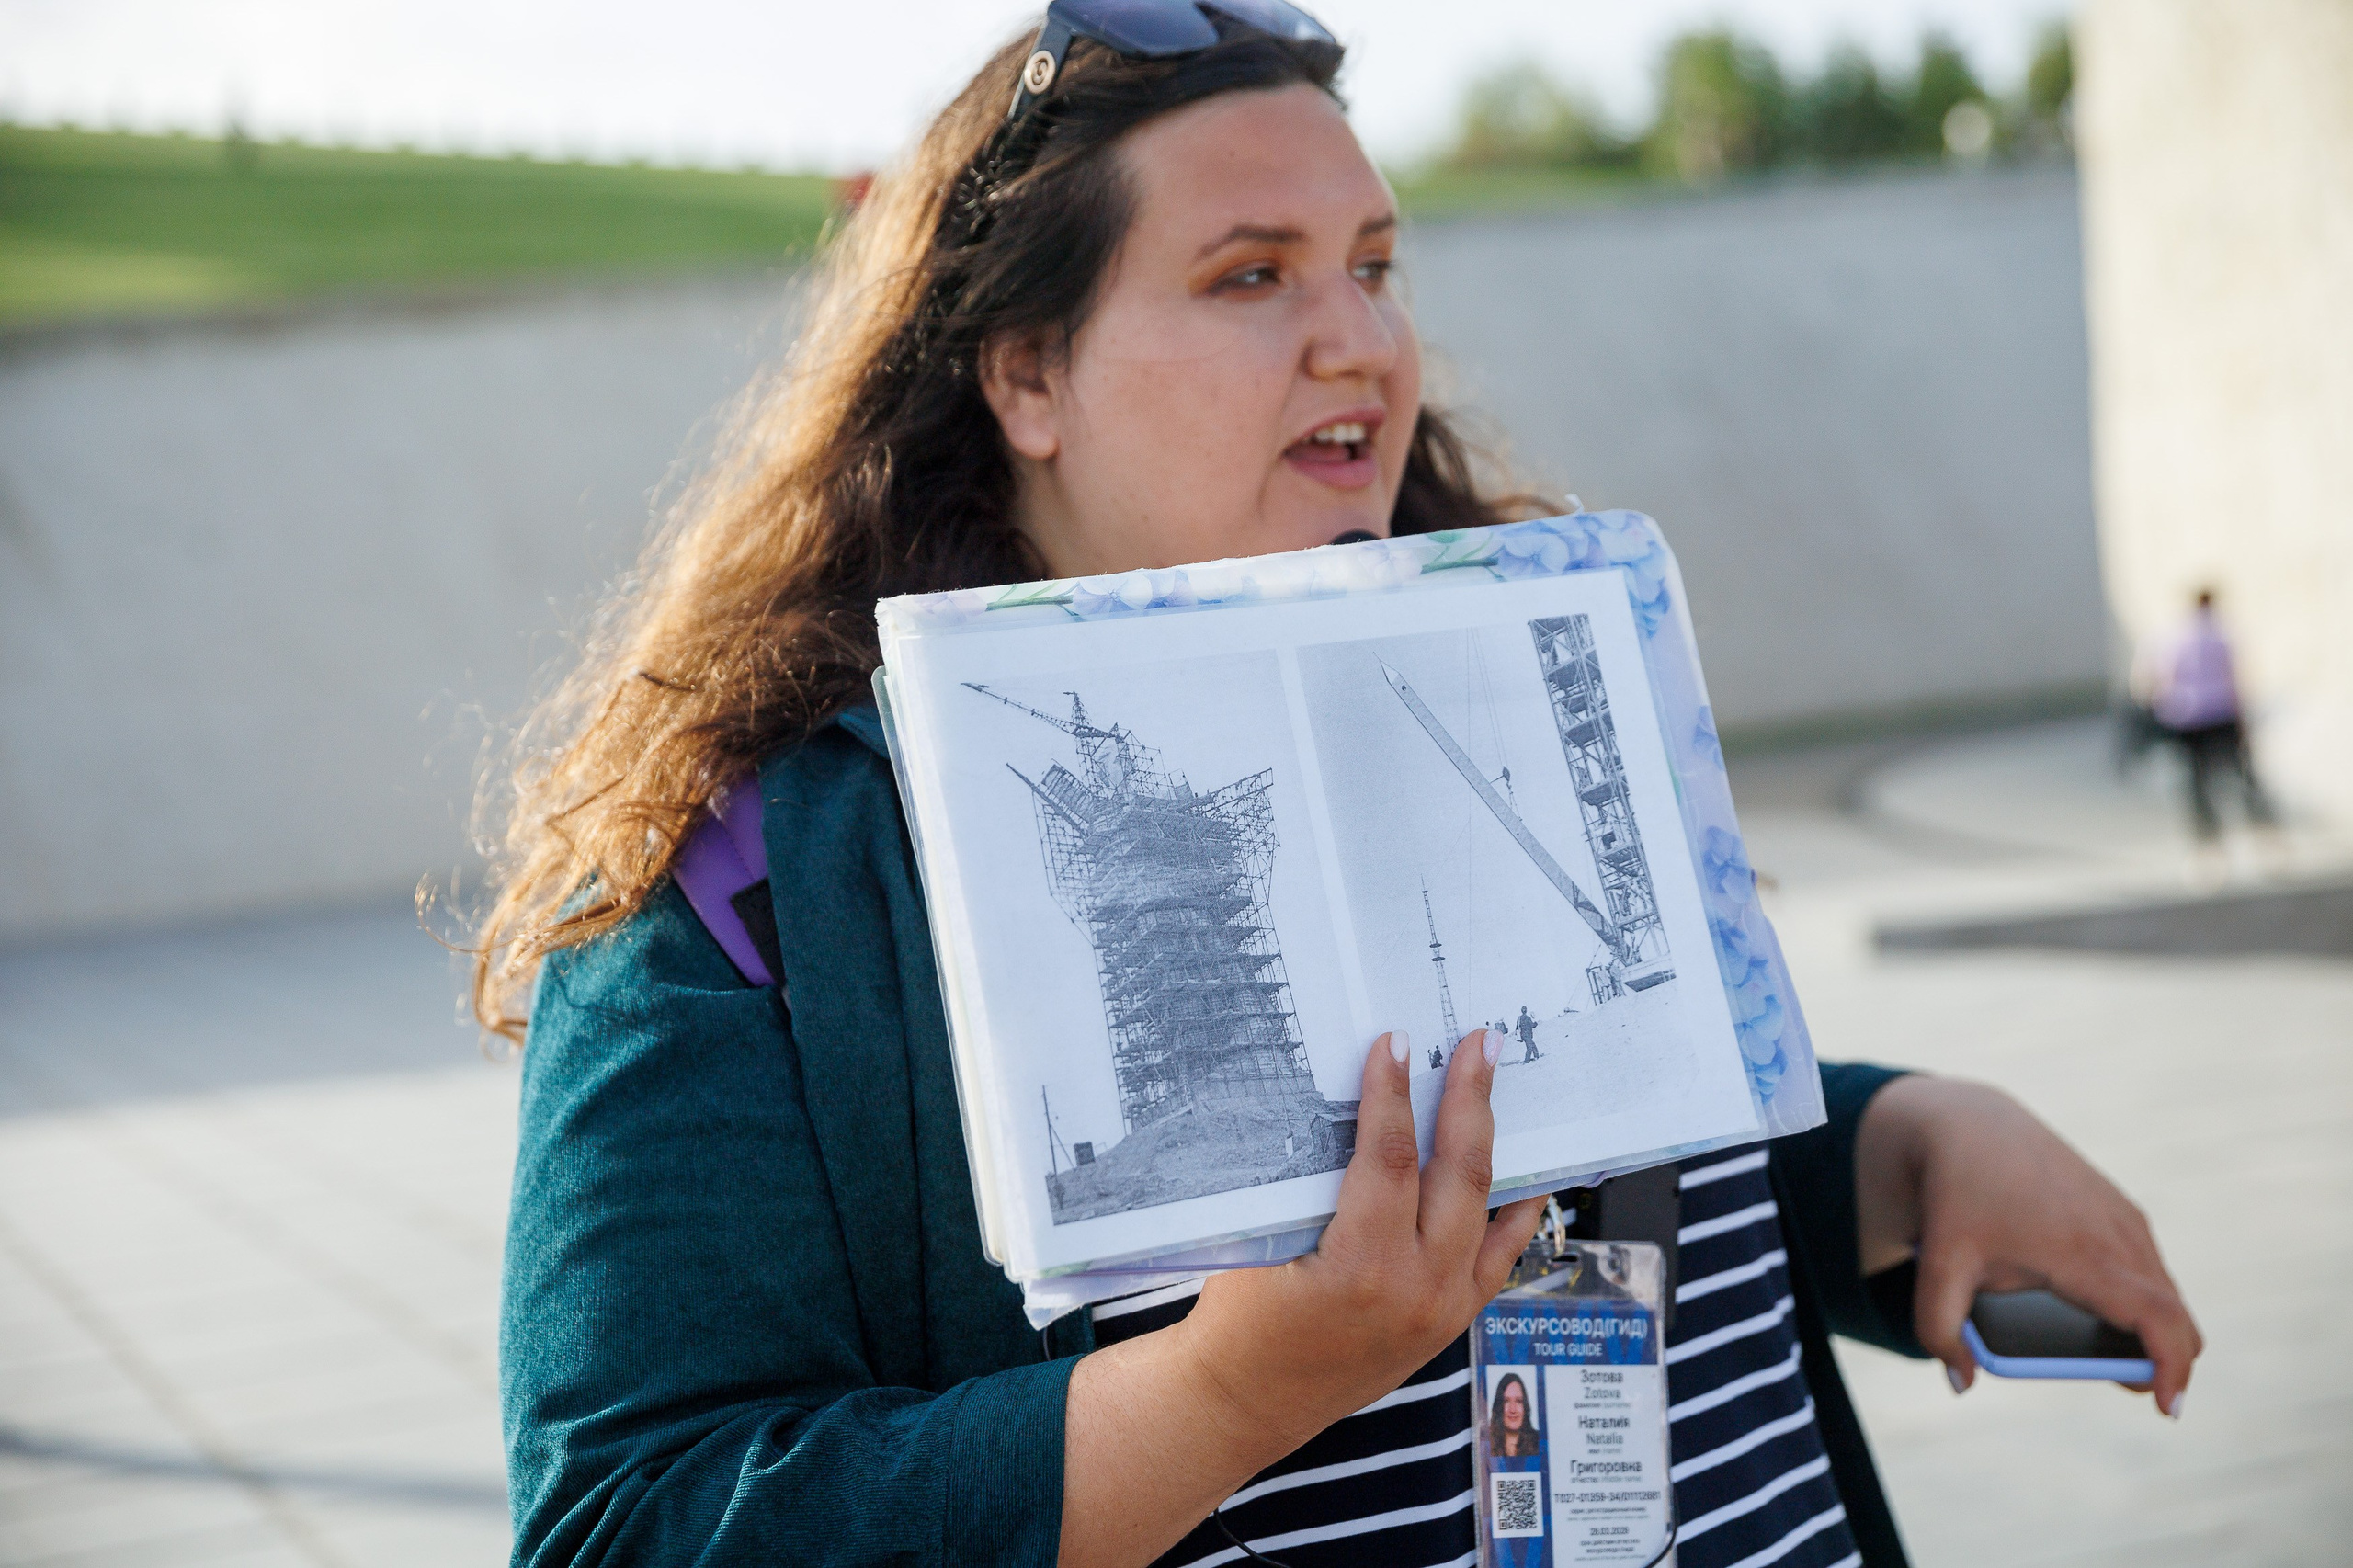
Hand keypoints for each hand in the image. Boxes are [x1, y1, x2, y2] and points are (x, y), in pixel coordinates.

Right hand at [1057, 1028, 1545, 1567]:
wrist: (1246, 1399)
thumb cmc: (1240, 1318)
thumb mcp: (1263, 1238)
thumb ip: (1309, 1181)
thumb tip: (1343, 1105)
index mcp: (1362, 1267)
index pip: (1389, 1157)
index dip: (1392, 1093)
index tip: (1394, 1045)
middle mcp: (1417, 1289)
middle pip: (1458, 1172)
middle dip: (1468, 1098)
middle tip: (1477, 1044)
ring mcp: (1443, 1308)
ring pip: (1488, 1208)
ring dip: (1491, 1139)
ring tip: (1496, 1085)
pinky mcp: (1450, 1320)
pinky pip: (1500, 1255)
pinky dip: (1513, 1208)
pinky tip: (1521, 1170)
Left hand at [1854, 1075, 2200, 1416]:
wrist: (1968, 1125)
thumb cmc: (1955, 1198)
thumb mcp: (1936, 1266)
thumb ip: (1938, 1330)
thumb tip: (1961, 1383)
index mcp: (2083, 1252)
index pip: (2156, 1317)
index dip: (2172, 1366)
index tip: (2167, 1407)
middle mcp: (2118, 1233)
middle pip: (2174, 1314)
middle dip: (2168, 1359)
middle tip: (2141, 1390)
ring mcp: (2125, 1217)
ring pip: (2166, 1292)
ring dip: (2158, 1330)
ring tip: (2124, 1360)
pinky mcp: (2121, 1208)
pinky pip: (2153, 1268)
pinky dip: (2149, 1301)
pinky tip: (2119, 1318)